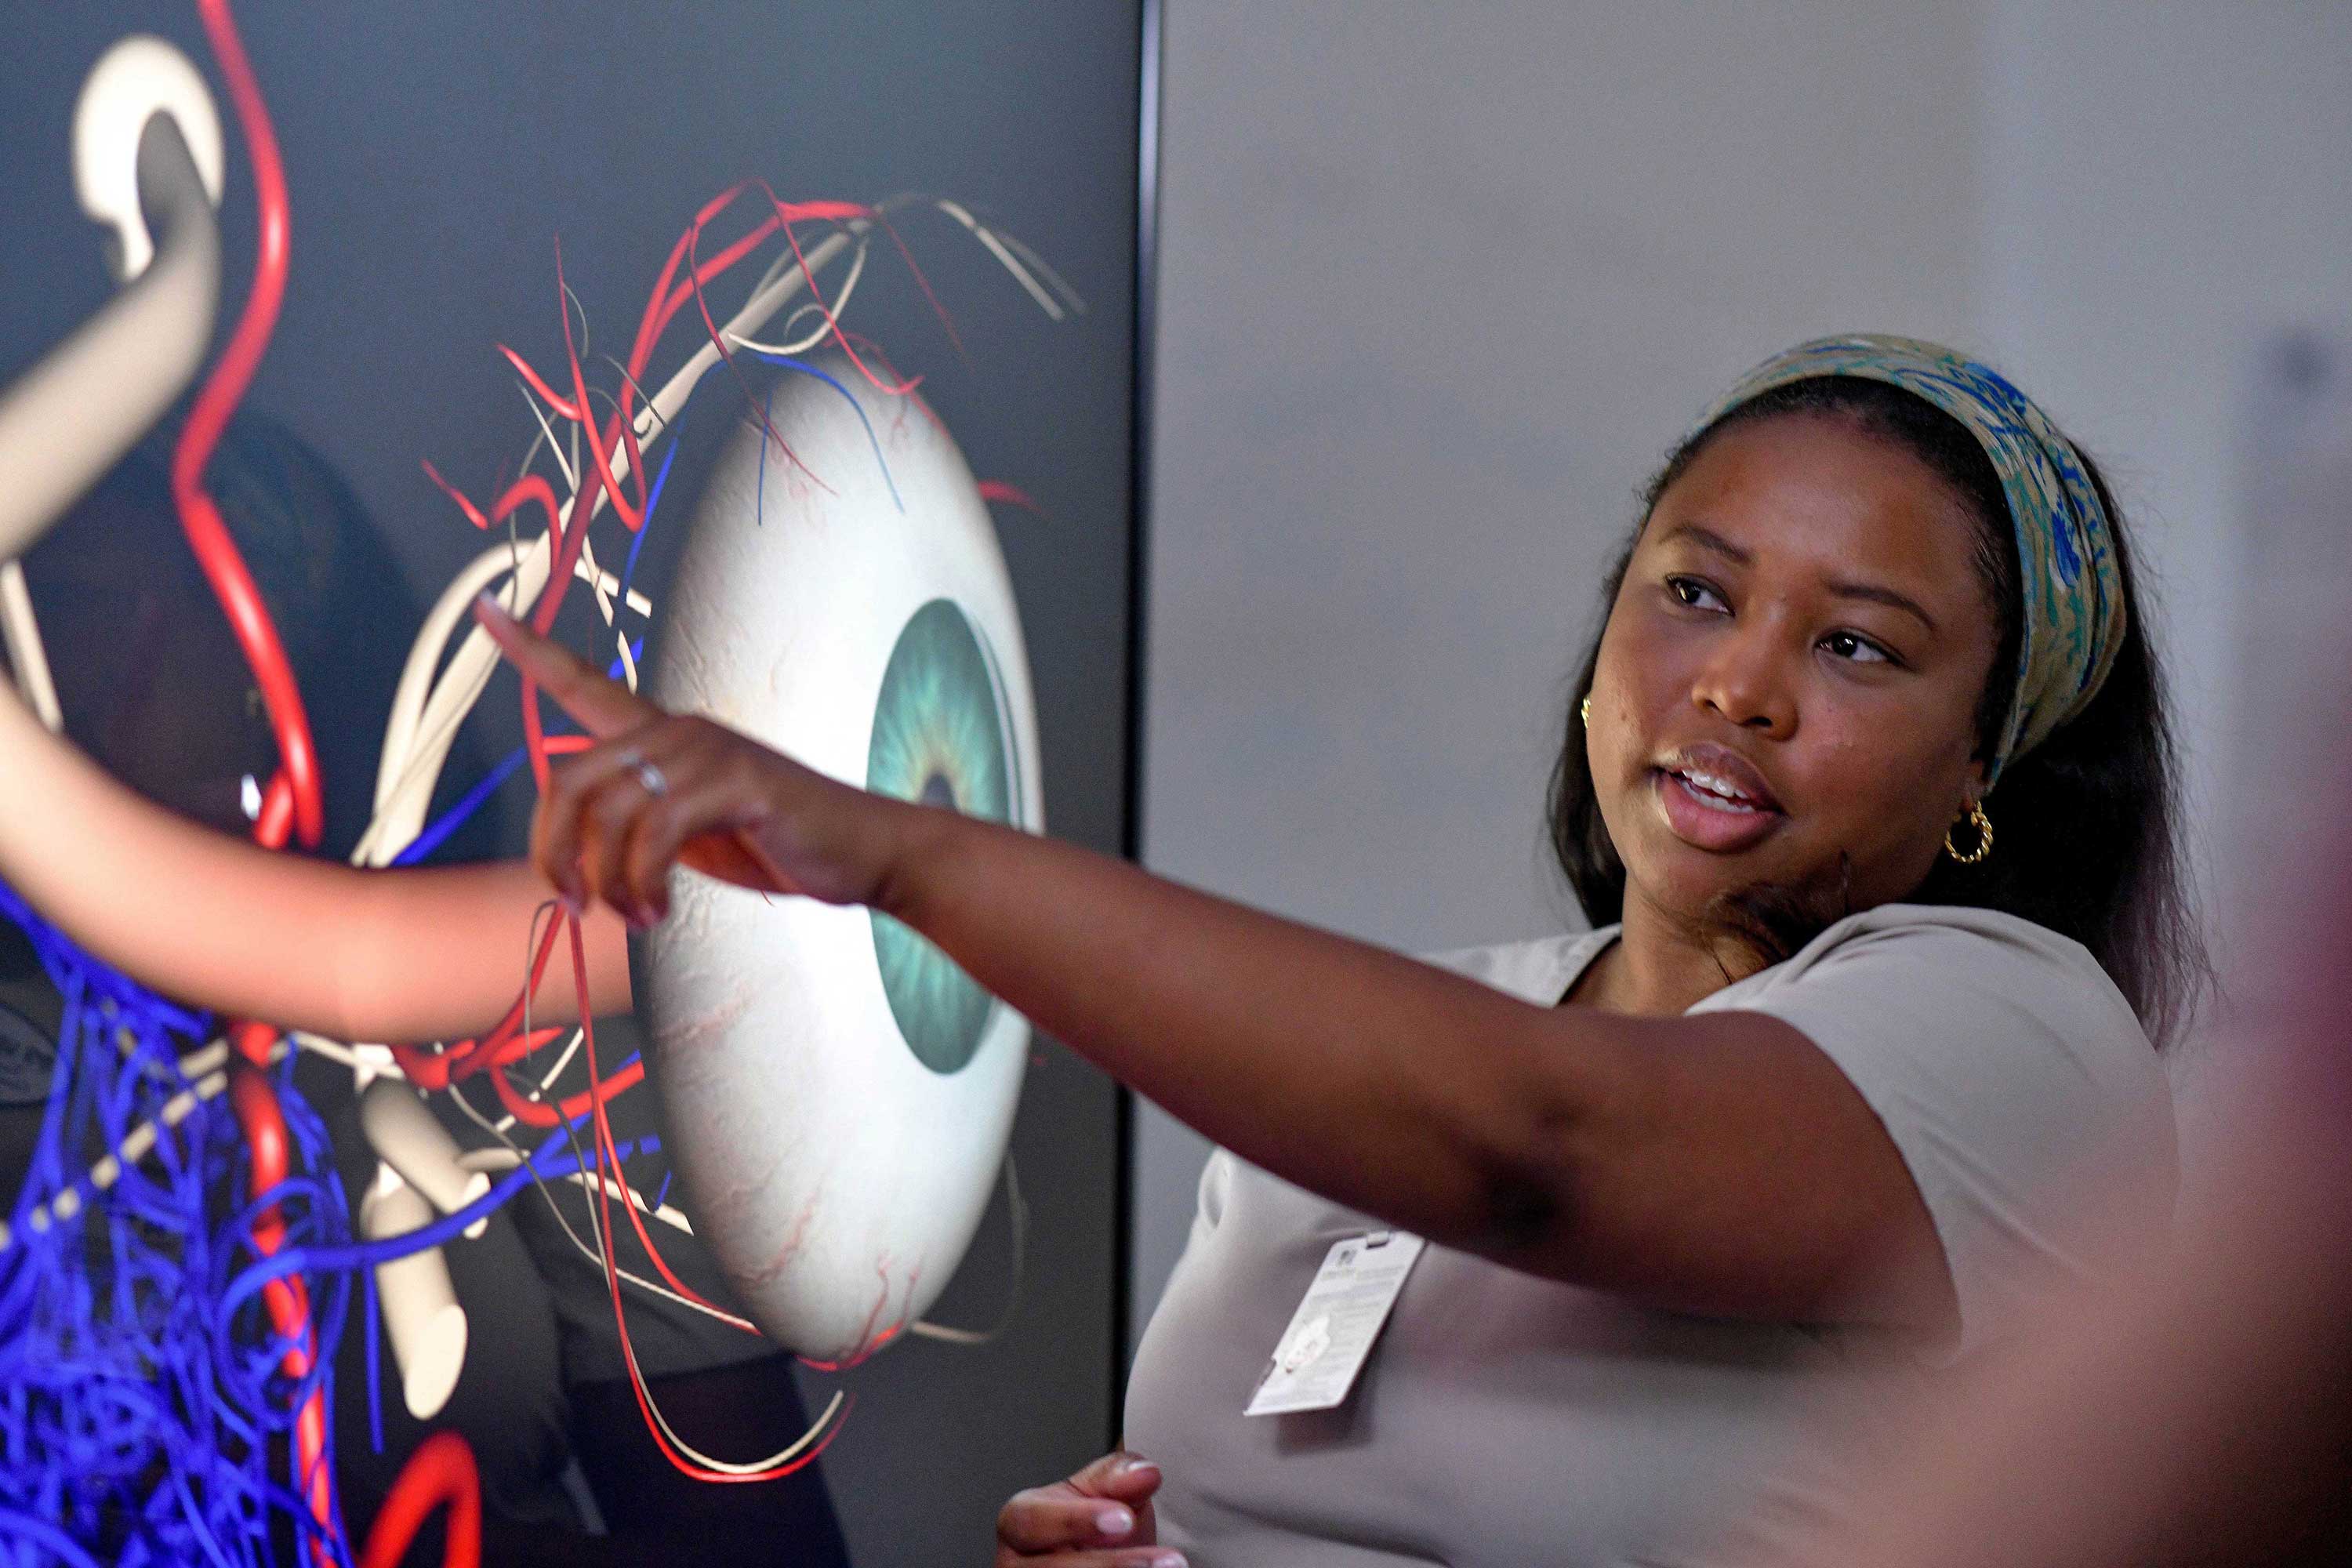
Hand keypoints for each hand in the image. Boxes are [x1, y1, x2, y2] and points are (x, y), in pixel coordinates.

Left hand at [471, 593, 913, 925]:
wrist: (865, 854)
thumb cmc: (779, 845)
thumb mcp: (694, 836)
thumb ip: (642, 827)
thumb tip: (584, 860)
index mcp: (666, 736)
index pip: (585, 682)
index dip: (531, 649)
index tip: (485, 609)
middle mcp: (681, 730)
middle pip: (571, 777)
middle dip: (554, 850)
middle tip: (575, 902)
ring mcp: (710, 752)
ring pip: (610, 812)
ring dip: (609, 881)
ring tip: (635, 916)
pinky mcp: (736, 784)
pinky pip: (656, 835)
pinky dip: (645, 884)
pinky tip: (660, 911)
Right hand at [995, 1451, 1180, 1566]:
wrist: (1107, 1561)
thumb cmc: (1096, 1527)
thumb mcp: (1107, 1493)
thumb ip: (1120, 1478)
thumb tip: (1144, 1473)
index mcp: (1020, 1522)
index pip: (1032, 1520)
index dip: (1076, 1520)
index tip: (1124, 1519)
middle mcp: (1017, 1565)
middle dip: (1113, 1565)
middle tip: (1164, 1560)